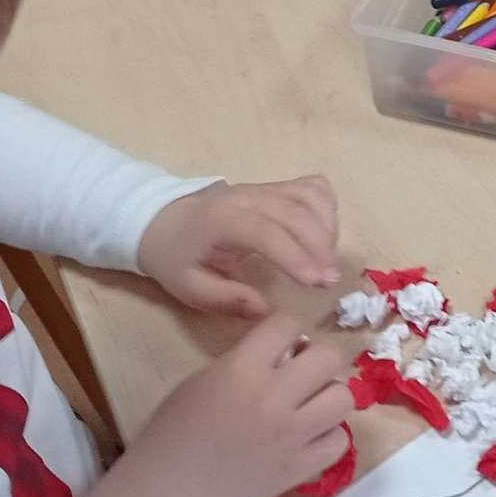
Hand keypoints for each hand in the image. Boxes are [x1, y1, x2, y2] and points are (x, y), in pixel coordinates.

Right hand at [68, 314, 352, 496]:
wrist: (164, 494)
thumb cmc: (172, 433)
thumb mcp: (204, 379)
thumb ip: (247, 360)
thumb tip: (289, 351)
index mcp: (241, 370)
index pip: (289, 324)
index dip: (288, 329)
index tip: (283, 344)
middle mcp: (272, 398)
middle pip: (329, 356)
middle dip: (318, 358)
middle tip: (302, 373)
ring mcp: (291, 436)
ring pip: (344, 397)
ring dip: (329, 396)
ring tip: (309, 406)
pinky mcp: (299, 469)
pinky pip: (340, 441)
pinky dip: (328, 436)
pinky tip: (309, 437)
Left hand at [138, 176, 340, 317]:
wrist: (165, 221)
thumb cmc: (179, 257)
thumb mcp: (189, 287)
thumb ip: (226, 299)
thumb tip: (266, 310)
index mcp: (222, 220)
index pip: (265, 232)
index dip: (294, 255)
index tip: (316, 282)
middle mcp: (248, 197)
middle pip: (294, 212)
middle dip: (319, 247)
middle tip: (330, 281)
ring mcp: (266, 188)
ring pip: (309, 196)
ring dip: (328, 228)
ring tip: (327, 261)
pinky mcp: (278, 186)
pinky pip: (313, 187)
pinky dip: (328, 208)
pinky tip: (326, 234)